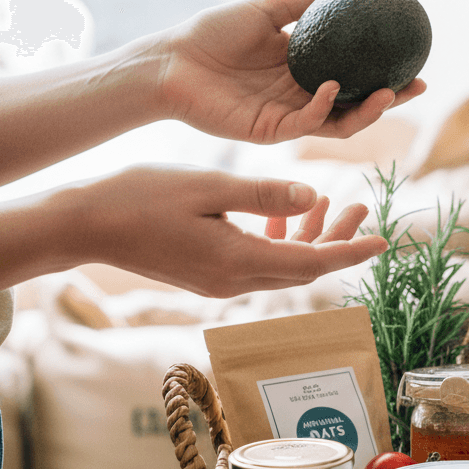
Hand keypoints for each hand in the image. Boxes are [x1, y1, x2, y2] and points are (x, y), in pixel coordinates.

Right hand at [65, 165, 387, 297]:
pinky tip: (286, 209)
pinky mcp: (208, 274)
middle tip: (363, 208)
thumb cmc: (140, 197)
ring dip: (310, 236)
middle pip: (304, 267)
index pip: (313, 263)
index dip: (351, 251)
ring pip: (282, 263)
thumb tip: (315, 196)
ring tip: (336, 201)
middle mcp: (233, 281)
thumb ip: (265, 193)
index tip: (383, 241)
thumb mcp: (209, 187)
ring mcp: (219, 281)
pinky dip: (279, 237)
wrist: (85, 225)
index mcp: (238, 262)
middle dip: (337, 240)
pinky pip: (258, 260)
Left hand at [155, 0, 426, 143]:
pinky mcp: (271, 131)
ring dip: (367, 110)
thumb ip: (310, 1)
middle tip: (418, 85)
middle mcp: (302, 94)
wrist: (170, 60)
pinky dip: (323, 107)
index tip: (413, 58)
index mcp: (304, 67)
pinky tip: (330, 85)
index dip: (384, 70)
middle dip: (391, 98)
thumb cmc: (212, 31)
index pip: (354, 74)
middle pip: (356, 102)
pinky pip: (307, 123)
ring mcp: (289, 115)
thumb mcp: (269, 7)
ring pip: (340, 121)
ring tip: (388, 93)